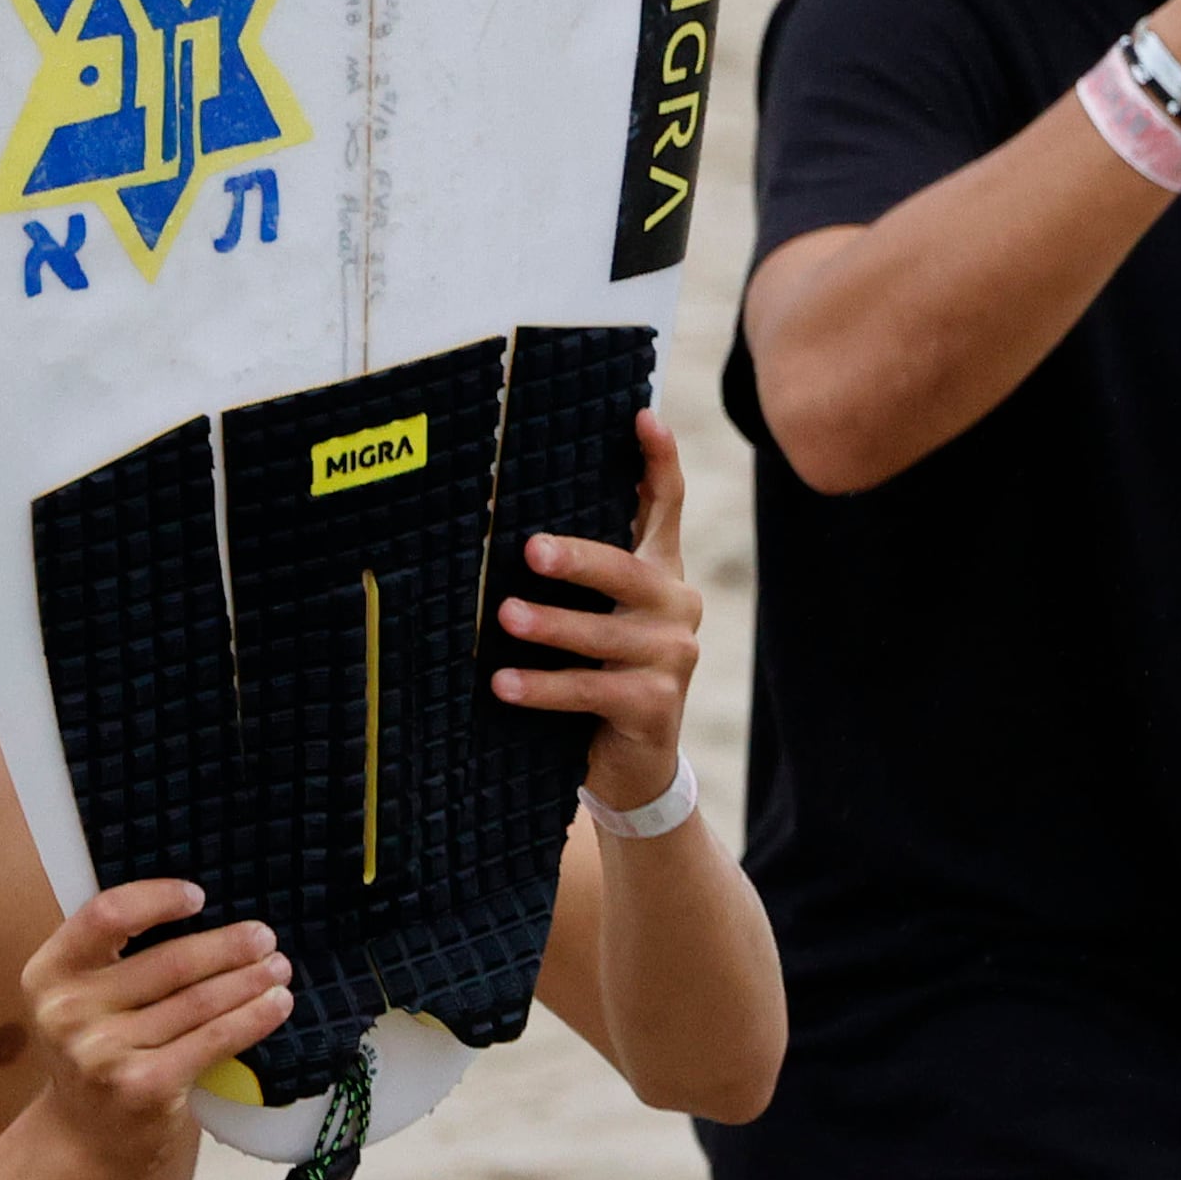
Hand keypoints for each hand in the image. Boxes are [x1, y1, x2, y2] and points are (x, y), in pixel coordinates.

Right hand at [21, 882, 291, 1179]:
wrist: (83, 1139)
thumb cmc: (96, 1053)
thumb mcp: (82, 1000)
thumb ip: (117, 958)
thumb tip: (211, 914)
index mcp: (48, 975)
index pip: (105, 915)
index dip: (157, 898)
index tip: (198, 898)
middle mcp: (67, 1012)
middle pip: (171, 961)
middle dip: (229, 946)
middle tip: (265, 937)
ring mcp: (103, 1052)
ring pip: (200, 1000)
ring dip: (251, 979)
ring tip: (279, 967)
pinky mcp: (142, 1085)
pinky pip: (214, 1039)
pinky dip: (254, 1018)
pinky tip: (277, 1004)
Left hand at [495, 409, 698, 812]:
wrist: (631, 762)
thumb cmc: (597, 673)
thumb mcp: (597, 617)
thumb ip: (582, 575)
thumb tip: (512, 523)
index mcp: (660, 573)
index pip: (666, 506)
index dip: (658, 460)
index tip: (642, 417)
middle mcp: (675, 605)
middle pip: (632, 568)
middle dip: (581, 557)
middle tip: (531, 551)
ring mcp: (672, 655)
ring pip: (607, 633)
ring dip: (553, 626)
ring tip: (505, 617)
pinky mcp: (657, 704)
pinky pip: (593, 689)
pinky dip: (545, 687)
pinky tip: (505, 684)